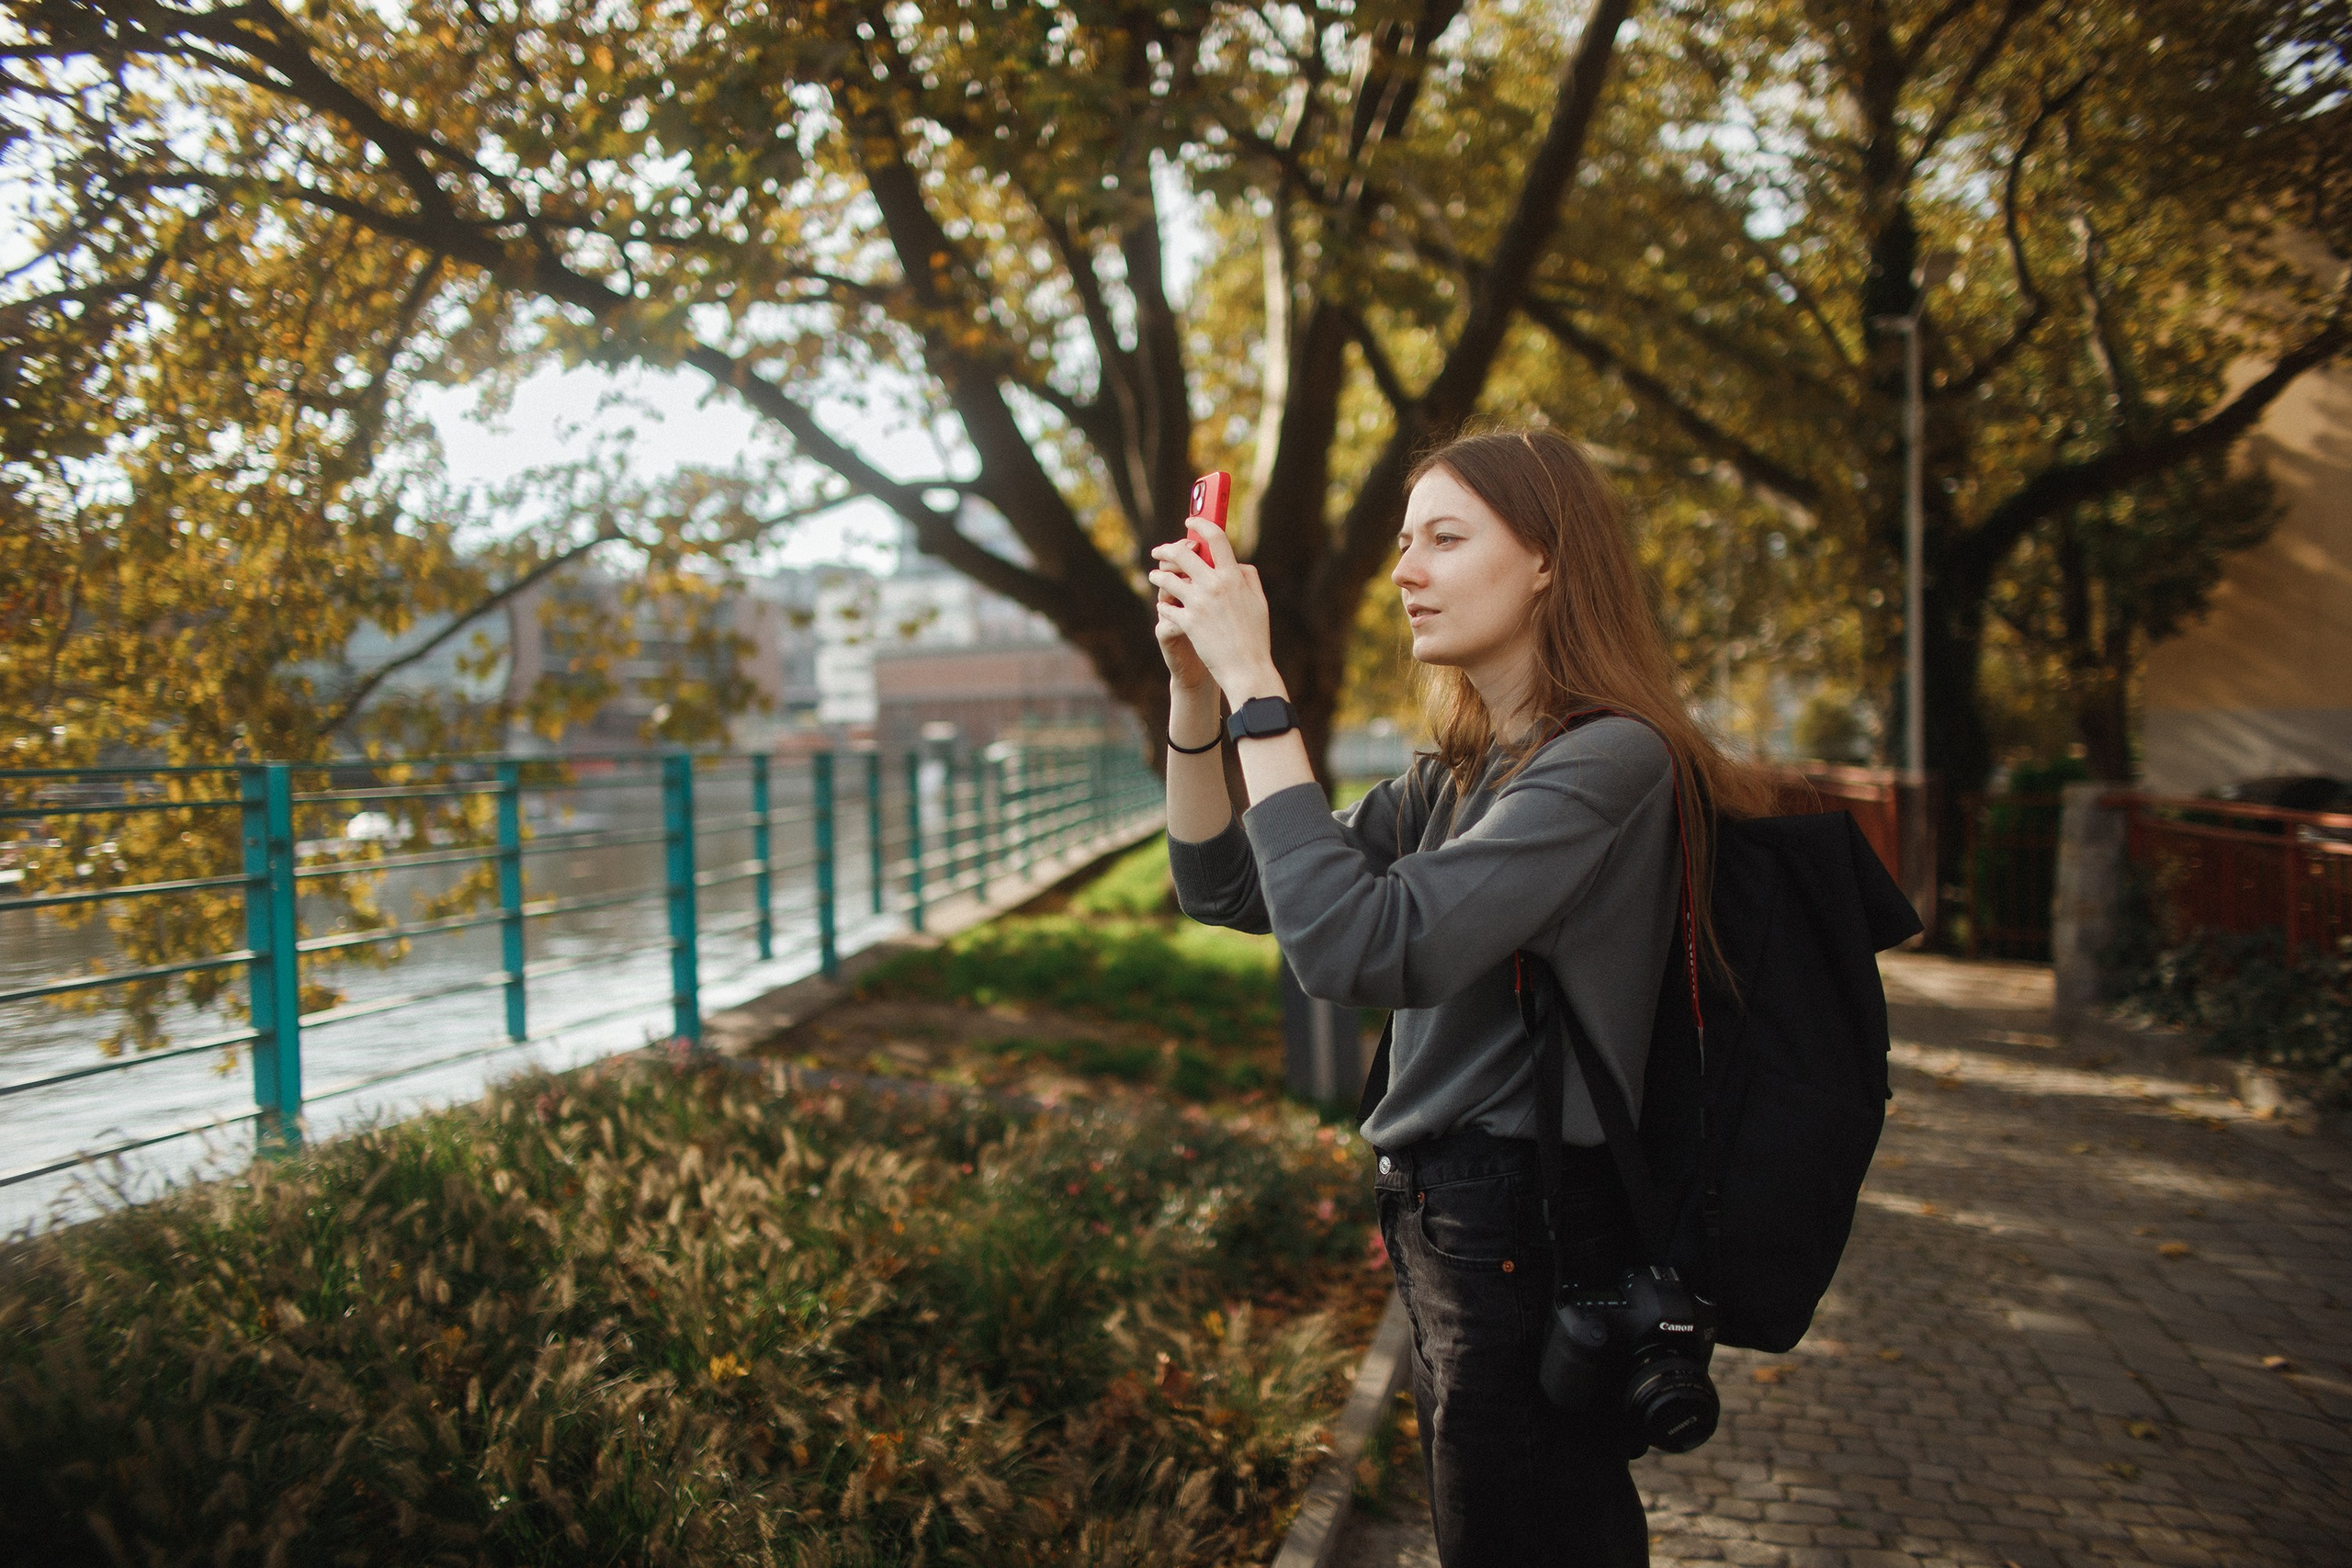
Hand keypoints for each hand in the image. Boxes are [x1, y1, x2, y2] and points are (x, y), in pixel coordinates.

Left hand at [1148, 526, 1279, 703]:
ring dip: (1158, 575)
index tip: (1190, 521)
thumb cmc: (1255, 637)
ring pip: (1168, 579)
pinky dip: (1164, 605)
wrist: (1247, 668)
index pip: (1216, 538)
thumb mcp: (1260, 602)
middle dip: (1167, 549)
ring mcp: (1199, 603)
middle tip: (1160, 550)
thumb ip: (1249, 578)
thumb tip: (1237, 563)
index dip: (1200, 524)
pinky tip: (1163, 606)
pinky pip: (1167, 607)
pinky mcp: (1188, 622)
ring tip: (1154, 575)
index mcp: (1234, 577)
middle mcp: (1215, 585)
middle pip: (1183, 554)